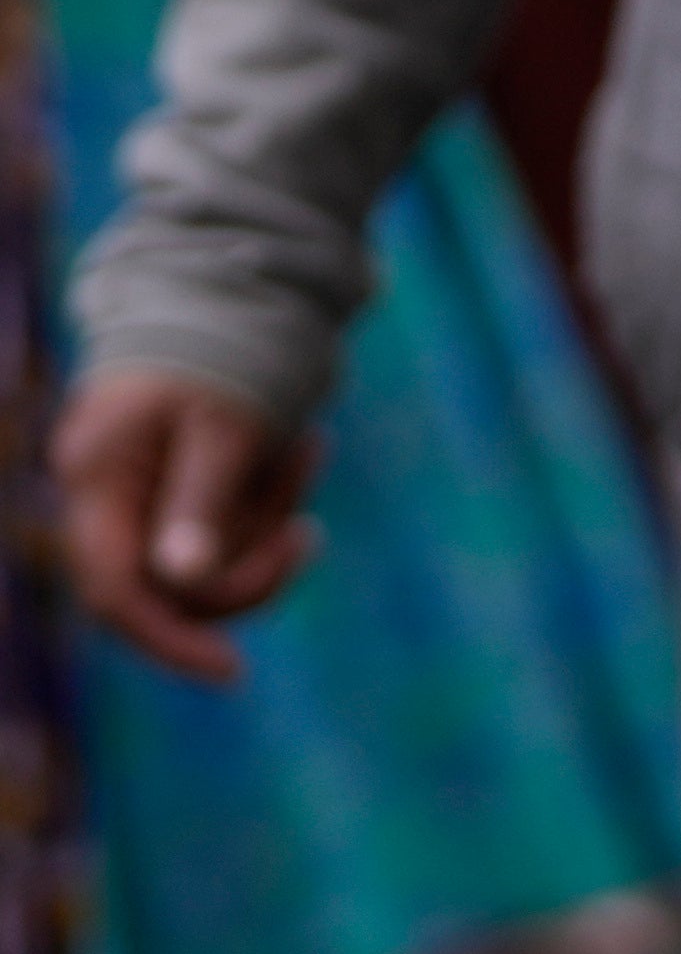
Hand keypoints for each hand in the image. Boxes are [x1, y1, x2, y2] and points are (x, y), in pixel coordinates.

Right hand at [55, 370, 322, 683]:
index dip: (167, 641)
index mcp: (97, 478)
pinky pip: (226, 524)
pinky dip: (268, 503)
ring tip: (309, 448)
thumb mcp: (226, 423)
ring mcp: (139, 491)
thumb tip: (181, 582)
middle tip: (309, 532)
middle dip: (245, 570)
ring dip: (266, 524)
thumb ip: (200, 502)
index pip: (113, 591)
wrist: (228, 281)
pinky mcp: (177, 484)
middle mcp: (105, 494)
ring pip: (205, 559)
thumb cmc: (224, 344)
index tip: (233, 672)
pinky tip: (303, 448)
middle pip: (166, 588)